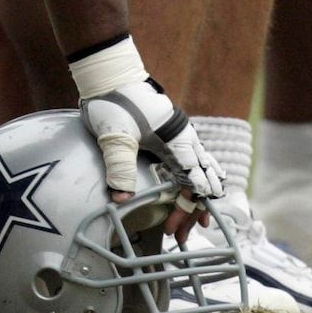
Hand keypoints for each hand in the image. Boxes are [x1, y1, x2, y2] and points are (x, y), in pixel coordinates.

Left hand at [80, 79, 224, 241]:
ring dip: (196, 199)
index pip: (194, 180)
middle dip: (195, 210)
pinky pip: (190, 164)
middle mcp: (185, 139)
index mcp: (177, 138)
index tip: (175, 229)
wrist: (109, 76)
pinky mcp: (169, 139)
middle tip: (181, 236)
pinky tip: (188, 198)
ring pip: (201, 173)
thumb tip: (122, 200)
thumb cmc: (113, 102)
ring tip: (193, 224)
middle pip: (203, 180)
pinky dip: (192, 184)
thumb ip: (119, 165)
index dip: (187, 207)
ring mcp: (179, 138)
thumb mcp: (114, 135)